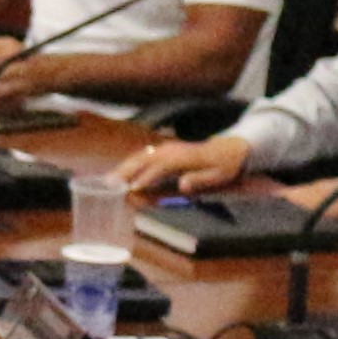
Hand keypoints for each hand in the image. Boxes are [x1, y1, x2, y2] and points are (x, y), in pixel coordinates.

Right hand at [117, 132, 250, 196]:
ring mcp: (168, 149)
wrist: (229, 148)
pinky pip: (144, 155)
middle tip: (109, 185)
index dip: (146, 179)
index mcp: (183, 158)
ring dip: (124, 167)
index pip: (159, 168)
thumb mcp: (219, 175)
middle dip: (126, 171)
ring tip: (108, 180)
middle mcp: (172, 151)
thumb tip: (183, 186)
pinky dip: (130, 163)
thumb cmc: (225, 166)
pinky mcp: (166, 150)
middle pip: (144, 159)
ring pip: (141, 156)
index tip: (132, 190)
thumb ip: (200, 180)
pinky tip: (121, 172)